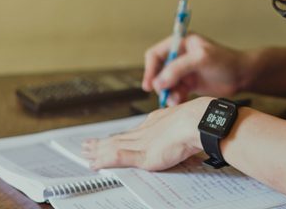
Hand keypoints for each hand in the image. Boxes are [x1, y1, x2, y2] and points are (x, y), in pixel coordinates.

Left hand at [81, 97, 210, 170]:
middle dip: (102, 143)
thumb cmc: (200, 123)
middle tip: (87, 145)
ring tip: (85, 153)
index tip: (109, 138)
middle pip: (118, 138)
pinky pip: (116, 157)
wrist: (199, 122)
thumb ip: (180, 132)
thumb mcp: (188, 125)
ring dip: (98, 151)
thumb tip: (184, 139)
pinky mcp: (142, 155)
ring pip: (113, 146)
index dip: (119, 136)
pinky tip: (94, 164)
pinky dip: (104, 161)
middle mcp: (145, 131)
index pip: (132, 131)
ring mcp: (142, 142)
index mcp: (156, 122)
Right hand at [142, 33, 248, 105]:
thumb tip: (159, 81)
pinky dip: (175, 98)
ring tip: (176, 100)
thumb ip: (178, 69)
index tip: (149, 84)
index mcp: (181, 43)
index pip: (156, 54)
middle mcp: (180, 56)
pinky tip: (180, 102)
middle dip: (160, 84)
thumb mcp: (201, 59)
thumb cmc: (225, 61)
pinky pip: (175, 92)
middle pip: (159, 71)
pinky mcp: (189, 84)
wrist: (242, 76)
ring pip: (166, 84)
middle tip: (163, 95)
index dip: (150, 69)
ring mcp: (184, 71)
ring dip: (168, 93)